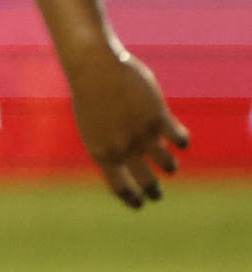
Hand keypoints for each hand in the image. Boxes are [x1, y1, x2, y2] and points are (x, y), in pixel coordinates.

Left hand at [63, 43, 189, 207]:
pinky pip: (180, 140)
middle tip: (156, 195)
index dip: (132, 198)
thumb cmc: (90, 92)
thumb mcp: (93, 124)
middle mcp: (123, 149)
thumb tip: (130, 159)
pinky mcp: (159, 119)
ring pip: (168, 164)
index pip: (120, 187)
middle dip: (154, 192)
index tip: (140, 204)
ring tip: (169, 166)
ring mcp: (142, 135)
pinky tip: (179, 139)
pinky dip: (181, 141)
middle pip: (147, 182)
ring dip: (169, 166)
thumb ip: (110, 143)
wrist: (94, 67)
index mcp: (102, 152)